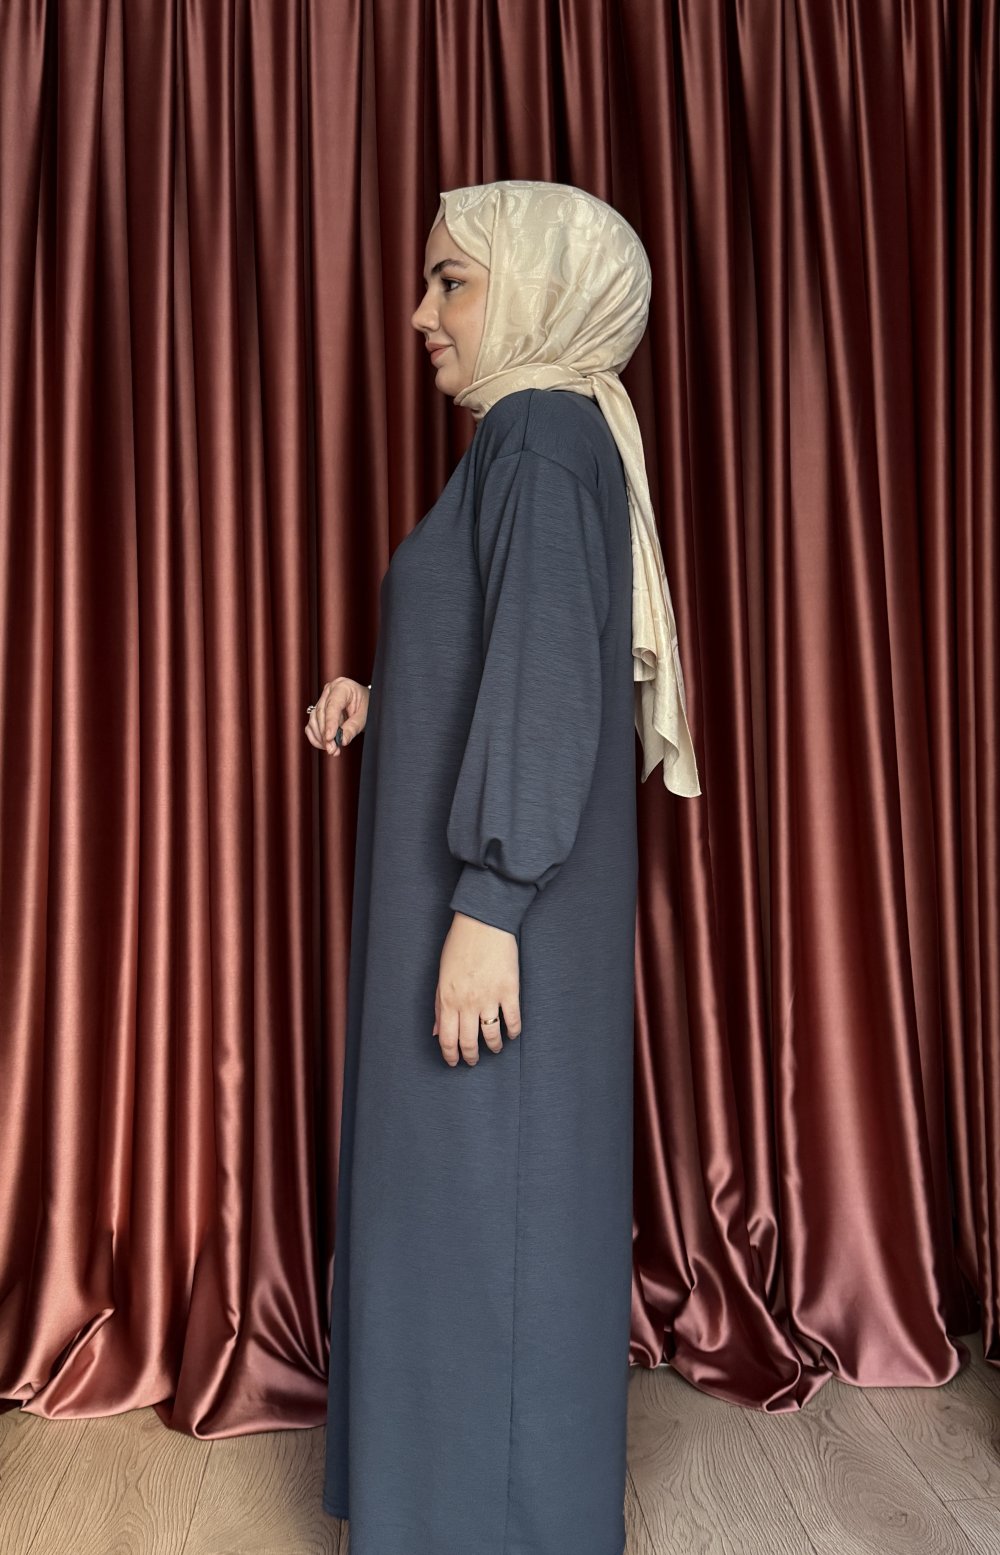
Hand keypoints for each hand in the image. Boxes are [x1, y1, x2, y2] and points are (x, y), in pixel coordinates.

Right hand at [304, 677, 368, 755]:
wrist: (366, 702)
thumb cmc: (367, 704)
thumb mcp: (365, 716)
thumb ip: (353, 727)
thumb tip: (341, 740)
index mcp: (342, 687)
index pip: (332, 706)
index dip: (330, 723)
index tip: (330, 737)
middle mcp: (329, 691)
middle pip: (321, 713)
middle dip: (325, 734)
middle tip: (332, 748)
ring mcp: (322, 700)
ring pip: (313, 720)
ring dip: (320, 738)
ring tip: (332, 749)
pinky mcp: (317, 711)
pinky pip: (311, 726)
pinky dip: (316, 737)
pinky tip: (325, 745)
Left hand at [433, 912, 522, 1065]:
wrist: (483, 923)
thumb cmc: (459, 946)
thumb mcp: (441, 975)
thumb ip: (439, 1005)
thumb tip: (437, 1031)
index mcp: (448, 999)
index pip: (447, 1038)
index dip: (450, 1055)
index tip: (454, 1062)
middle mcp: (468, 1003)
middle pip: (469, 1042)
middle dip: (470, 1056)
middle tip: (472, 1061)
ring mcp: (490, 998)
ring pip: (492, 1036)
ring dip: (493, 1047)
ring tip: (494, 1049)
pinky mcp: (510, 991)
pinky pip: (513, 1020)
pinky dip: (513, 1031)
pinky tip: (511, 1034)